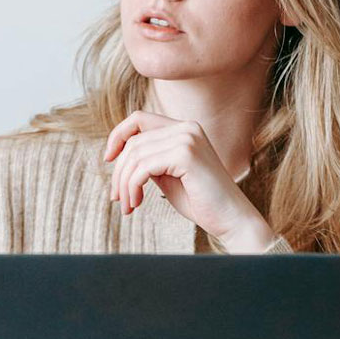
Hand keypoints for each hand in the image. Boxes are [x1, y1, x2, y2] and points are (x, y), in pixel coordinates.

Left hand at [103, 111, 277, 252]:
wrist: (231, 220)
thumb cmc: (201, 202)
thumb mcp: (168, 176)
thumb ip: (150, 161)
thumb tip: (120, 157)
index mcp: (184, 129)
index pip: (138, 119)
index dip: (117, 136)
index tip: (108, 160)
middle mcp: (187, 128)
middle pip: (133, 141)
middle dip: (119, 172)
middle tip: (117, 198)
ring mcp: (188, 139)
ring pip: (135, 155)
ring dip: (124, 184)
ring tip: (127, 206)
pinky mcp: (186, 155)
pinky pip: (143, 167)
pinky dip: (133, 187)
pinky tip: (136, 203)